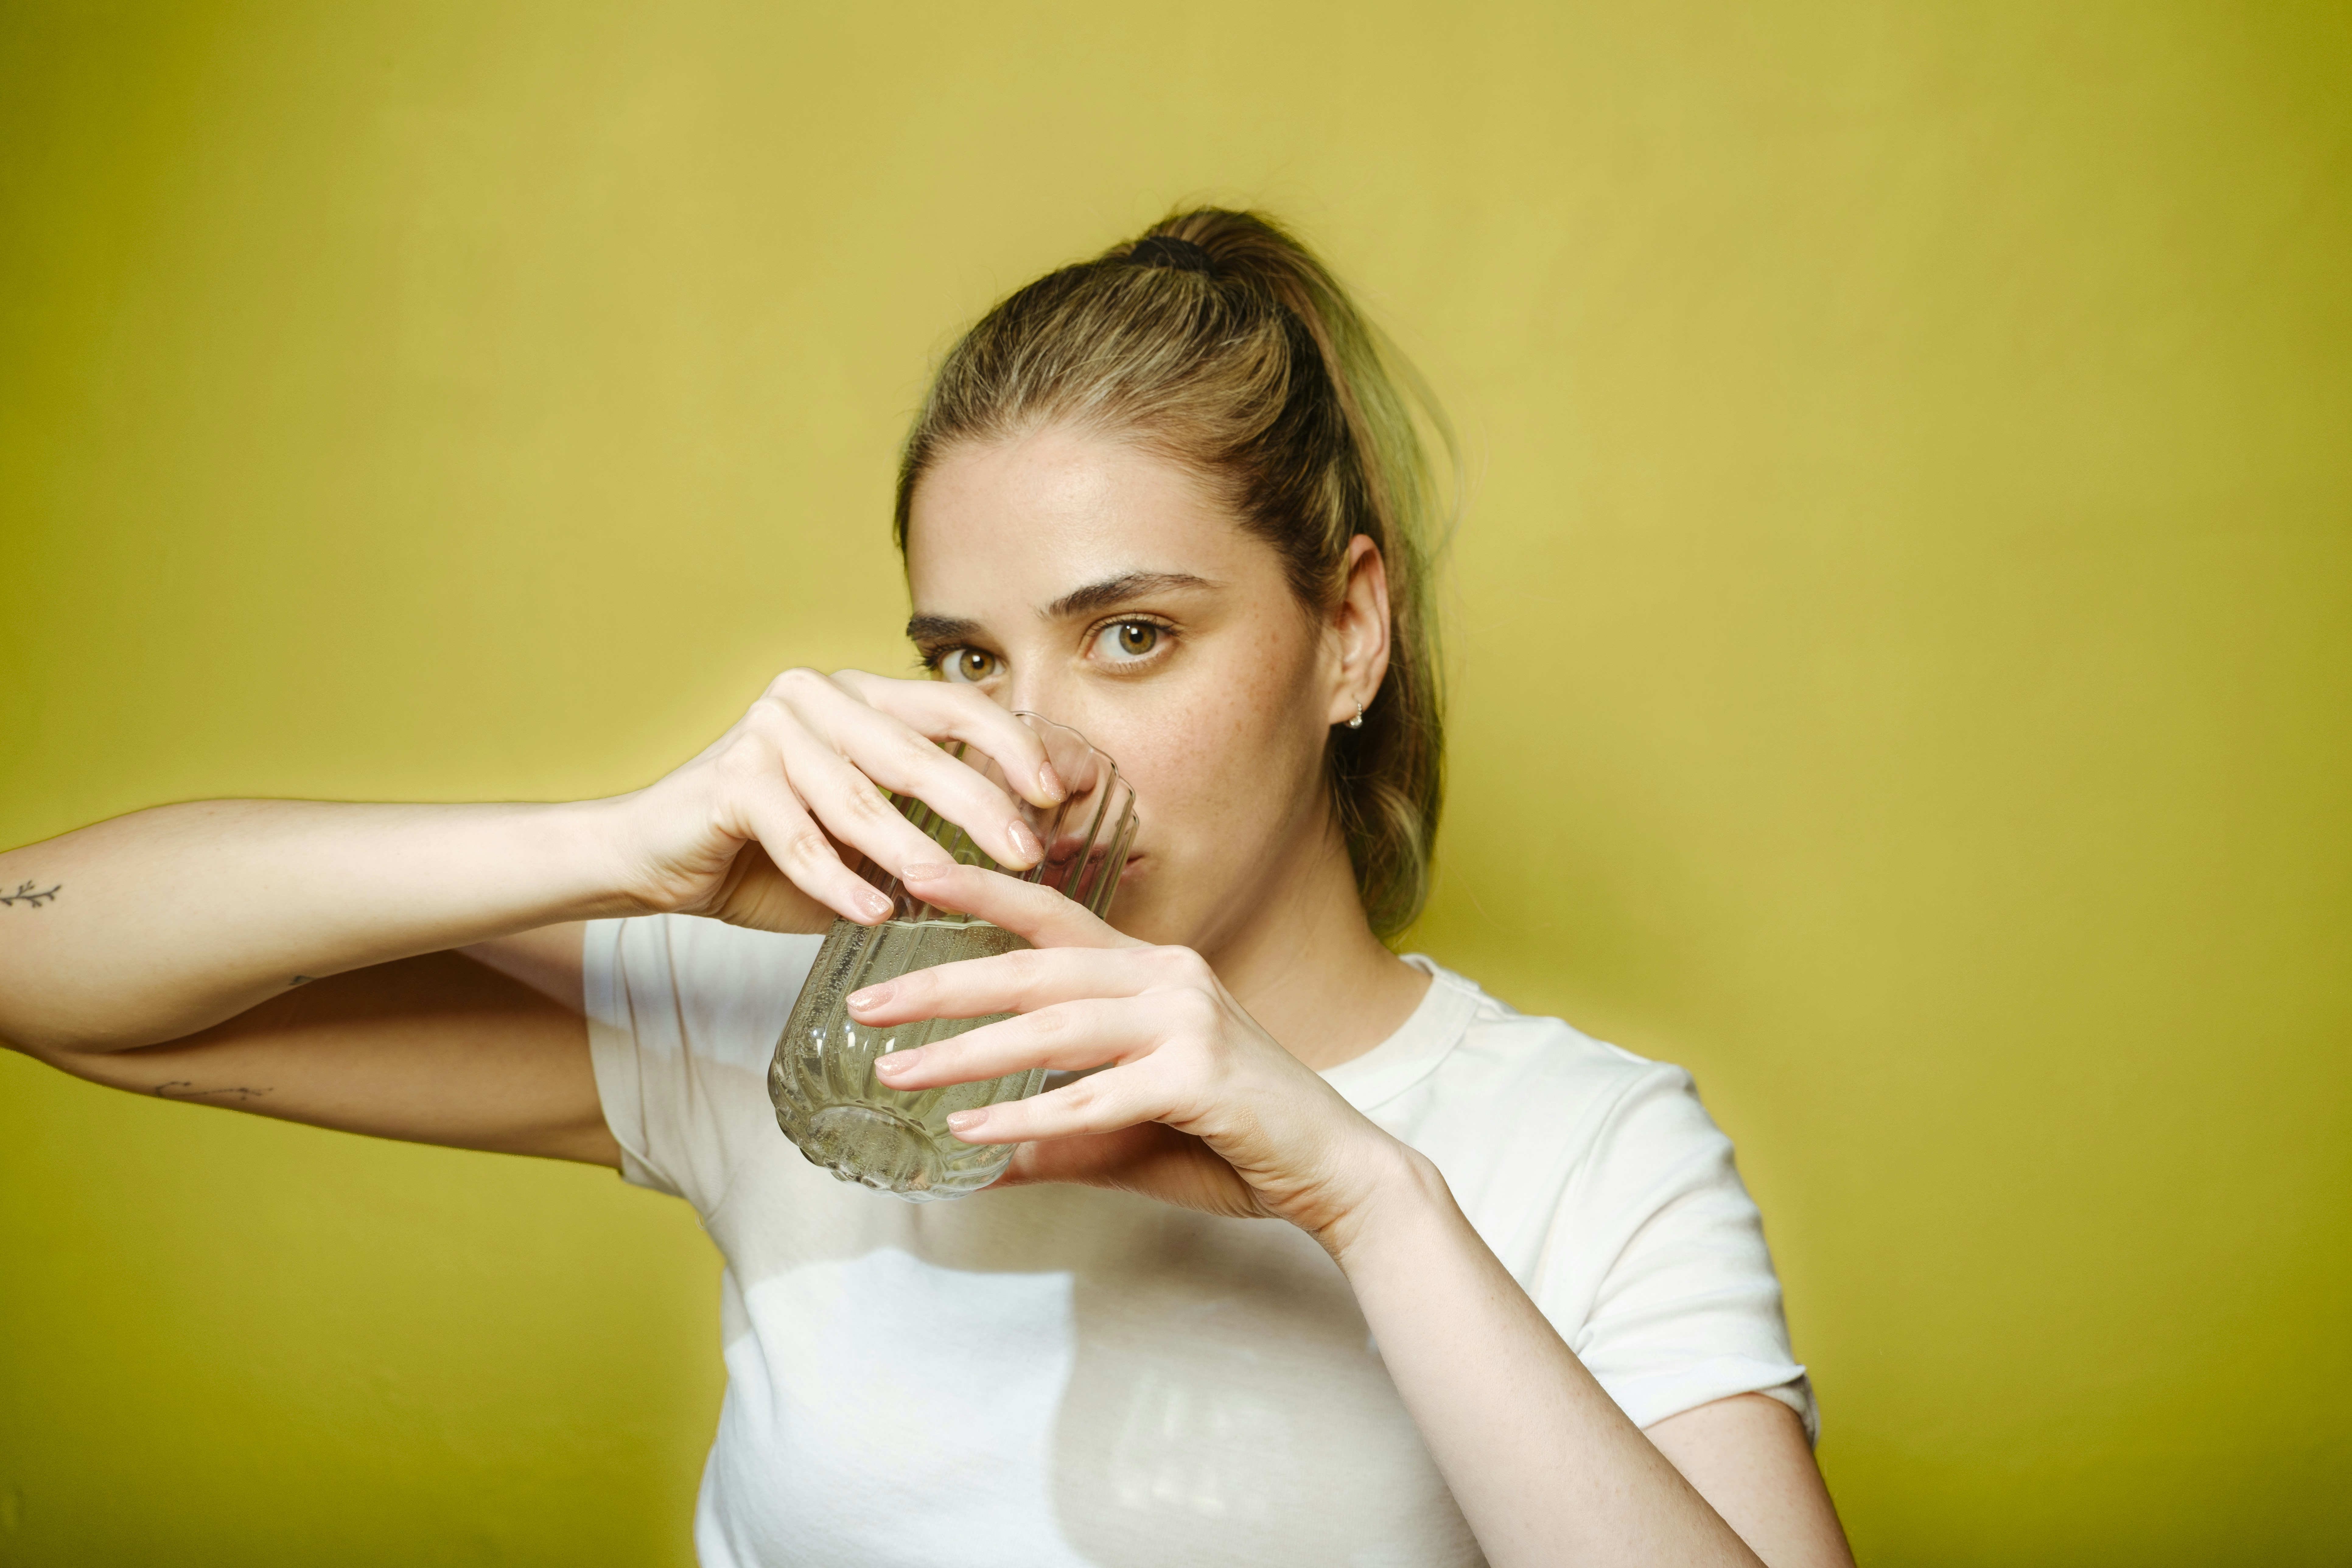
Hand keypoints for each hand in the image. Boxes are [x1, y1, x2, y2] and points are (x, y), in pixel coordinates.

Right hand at [600, 670, 1065, 932]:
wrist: (659, 857)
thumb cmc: (772, 852)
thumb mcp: (865, 836)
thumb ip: (926, 831)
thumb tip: (1025, 855)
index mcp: (860, 695)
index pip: (952, 705)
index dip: (1009, 746)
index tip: (1055, 793)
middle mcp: (817, 696)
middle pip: (917, 752)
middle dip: (980, 805)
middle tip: (1027, 854)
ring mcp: (770, 730)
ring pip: (860, 799)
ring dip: (912, 851)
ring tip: (955, 889)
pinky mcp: (732, 777)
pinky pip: (800, 838)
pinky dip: (838, 882)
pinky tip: (873, 911)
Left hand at [850, 862, 1412, 1245]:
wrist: (1334, 1170)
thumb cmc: (1233, 1139)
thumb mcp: (1130, 1127)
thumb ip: (1059, 1133)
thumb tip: (981, 1157)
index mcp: (1152, 968)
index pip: (1053, 912)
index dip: (981, 888)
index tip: (910, 872)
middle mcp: (1169, 976)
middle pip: (1035, 967)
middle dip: (941, 982)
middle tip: (866, 1003)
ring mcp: (1189, 1021)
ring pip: (1054, 1029)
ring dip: (966, 1051)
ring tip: (896, 1072)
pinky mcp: (1201, 1078)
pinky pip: (1096, 1097)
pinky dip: (1031, 1117)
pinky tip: (976, 1134)